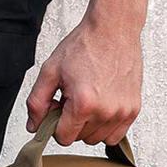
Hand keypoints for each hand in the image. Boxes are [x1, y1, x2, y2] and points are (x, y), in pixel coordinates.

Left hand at [26, 18, 142, 146]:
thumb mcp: (50, 71)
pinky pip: (115, 136)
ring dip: (89, 126)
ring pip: (97, 139)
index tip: (60, 106)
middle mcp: (106, 111)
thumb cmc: (85, 45)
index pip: (63, 138)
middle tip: (74, 98)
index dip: (56, 124)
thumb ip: (37, 102)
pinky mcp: (133, 109)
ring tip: (88, 99)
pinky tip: (101, 107)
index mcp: (84, 104)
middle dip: (72, 122)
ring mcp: (122, 112)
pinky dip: (105, 127)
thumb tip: (33, 127)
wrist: (114, 27)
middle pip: (80, 139)